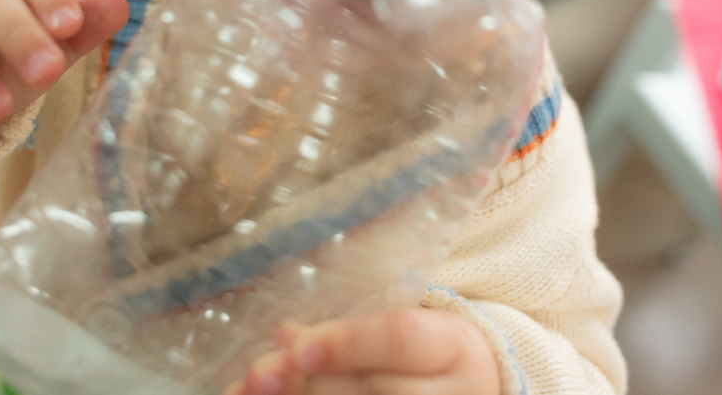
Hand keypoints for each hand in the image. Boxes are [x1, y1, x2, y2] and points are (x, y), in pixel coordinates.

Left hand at [226, 308, 500, 394]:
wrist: (473, 391)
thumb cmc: (425, 358)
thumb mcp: (401, 332)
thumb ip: (345, 333)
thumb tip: (286, 336)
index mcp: (453, 347)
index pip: (400, 338)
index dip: (347, 343)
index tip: (298, 347)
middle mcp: (453, 394)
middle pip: (371, 388)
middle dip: (309, 383)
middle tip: (258, 375)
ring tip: (248, 394)